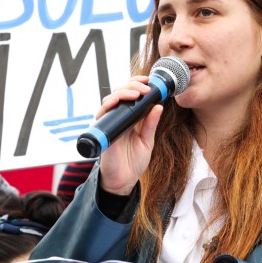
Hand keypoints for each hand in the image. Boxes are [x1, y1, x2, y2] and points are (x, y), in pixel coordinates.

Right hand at [97, 76, 162, 195]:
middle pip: (120, 93)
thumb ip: (151, 124)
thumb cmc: (133, 162)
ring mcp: (109, 124)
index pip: (130, 95)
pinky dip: (109, 104)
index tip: (149, 80)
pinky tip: (118, 101)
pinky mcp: (103, 131)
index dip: (137, 84)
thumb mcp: (147, 141)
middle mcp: (118, 118)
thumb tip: (159, 106)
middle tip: (146, 88)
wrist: (123, 182)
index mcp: (129, 119)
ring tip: (137, 94)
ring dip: (123, 92)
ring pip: (110, 99)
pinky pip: (102, 114)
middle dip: (133, 86)